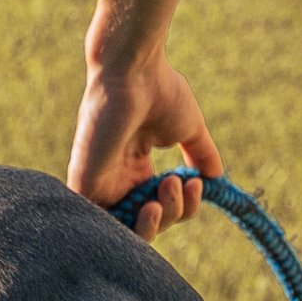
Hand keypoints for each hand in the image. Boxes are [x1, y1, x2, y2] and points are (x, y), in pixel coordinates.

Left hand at [68, 40, 219, 233]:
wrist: (135, 70)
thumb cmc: (159, 89)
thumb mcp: (188, 128)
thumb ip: (200, 154)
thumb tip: (216, 177)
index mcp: (135, 167)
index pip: (161, 207)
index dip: (184, 206)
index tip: (197, 183)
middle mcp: (116, 178)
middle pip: (146, 223)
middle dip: (173, 214)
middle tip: (177, 182)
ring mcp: (99, 181)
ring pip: (125, 230)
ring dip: (155, 223)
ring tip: (166, 187)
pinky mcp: (85, 182)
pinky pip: (98, 225)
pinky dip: (126, 229)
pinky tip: (149, 208)